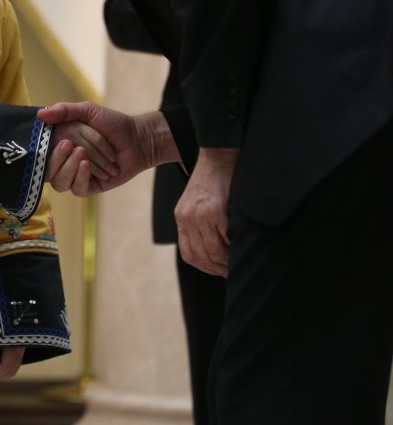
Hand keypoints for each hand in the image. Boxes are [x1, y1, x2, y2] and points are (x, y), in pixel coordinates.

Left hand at [0, 322, 23, 381]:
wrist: (14, 300)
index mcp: (13, 347)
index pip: (5, 368)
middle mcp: (21, 349)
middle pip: (11, 370)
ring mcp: (23, 346)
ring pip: (15, 367)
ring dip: (2, 373)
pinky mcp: (22, 342)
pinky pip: (17, 361)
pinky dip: (7, 366)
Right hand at [39, 102, 179, 194]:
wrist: (137, 139)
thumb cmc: (113, 123)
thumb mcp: (88, 111)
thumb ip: (64, 110)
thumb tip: (40, 115)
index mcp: (58, 143)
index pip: (39, 153)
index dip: (43, 151)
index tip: (60, 140)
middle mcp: (63, 161)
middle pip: (47, 171)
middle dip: (59, 159)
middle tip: (73, 147)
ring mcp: (75, 175)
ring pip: (60, 183)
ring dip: (72, 168)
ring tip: (85, 157)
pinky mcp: (89, 187)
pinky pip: (77, 189)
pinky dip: (83, 177)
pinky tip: (91, 167)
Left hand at [174, 147, 238, 276]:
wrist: (219, 153)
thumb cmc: (214, 178)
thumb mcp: (197, 201)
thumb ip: (200, 224)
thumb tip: (215, 251)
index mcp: (182, 217)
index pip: (189, 254)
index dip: (206, 267)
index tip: (221, 271)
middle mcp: (187, 218)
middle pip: (202, 257)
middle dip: (219, 269)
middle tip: (234, 272)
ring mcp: (200, 215)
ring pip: (214, 252)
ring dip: (228, 262)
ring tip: (240, 263)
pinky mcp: (216, 210)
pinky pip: (226, 239)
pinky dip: (235, 247)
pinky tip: (243, 248)